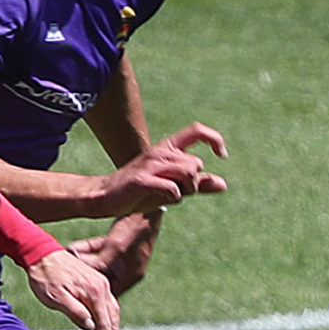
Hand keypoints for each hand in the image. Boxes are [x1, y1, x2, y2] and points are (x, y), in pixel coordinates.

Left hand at [25, 247, 122, 329]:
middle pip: (112, 321)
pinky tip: (107, 328)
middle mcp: (102, 288)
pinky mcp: (96, 283)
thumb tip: (91, 327)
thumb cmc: (45, 277)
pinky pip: (108, 305)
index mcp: (94, 292)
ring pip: (112, 313)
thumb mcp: (56, 297)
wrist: (42, 253)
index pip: (104, 325)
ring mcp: (101, 284)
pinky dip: (109, 319)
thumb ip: (74, 311)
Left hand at [65, 210, 161, 293]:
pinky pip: (99, 250)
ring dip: (83, 260)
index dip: (92, 295)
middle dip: (84, 275)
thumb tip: (80, 275)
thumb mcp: (114, 248)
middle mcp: (127, 268)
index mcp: (131, 275)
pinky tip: (72, 248)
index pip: (109, 293)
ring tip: (67, 259)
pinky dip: (87, 249)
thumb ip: (98, 263)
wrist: (146, 204)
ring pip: (98, 263)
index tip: (75, 293)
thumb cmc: (133, 228)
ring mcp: (123, 255)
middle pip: (101, 278)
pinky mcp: (117, 243)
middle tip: (67, 275)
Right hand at [97, 122, 227, 215]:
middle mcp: (159, 152)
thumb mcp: (172, 186)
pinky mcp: (142, 180)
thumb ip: (197, 184)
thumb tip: (223, 184)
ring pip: (189, 173)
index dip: (214, 139)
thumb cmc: (139, 191)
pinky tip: (161, 198)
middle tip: (178, 192)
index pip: (197, 131)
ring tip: (171, 195)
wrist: (104, 197)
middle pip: (196, 164)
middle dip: (194, 183)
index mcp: (167, 148)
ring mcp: (150, 164)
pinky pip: (173, 188)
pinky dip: (174, 197)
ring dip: (186, 190)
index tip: (222, 155)